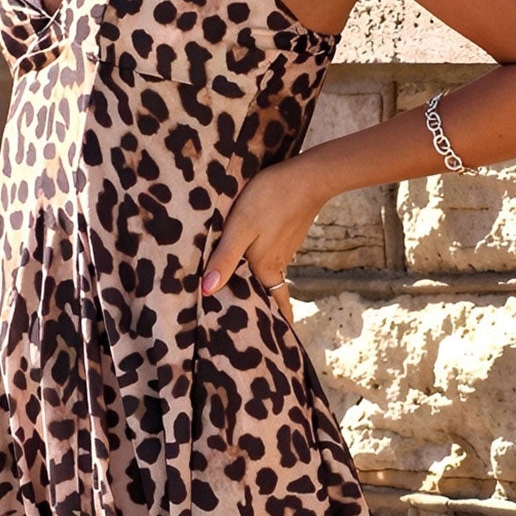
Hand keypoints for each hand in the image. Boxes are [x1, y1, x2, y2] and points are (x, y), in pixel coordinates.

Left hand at [200, 156, 327, 321]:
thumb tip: (207, 291)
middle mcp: (278, 262)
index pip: (275, 304)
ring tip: (247, 292)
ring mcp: (286, 246)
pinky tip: (256, 254)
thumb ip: (224, 259)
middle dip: (266, 306)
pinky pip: (275, 252)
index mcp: (266, 267)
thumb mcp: (240, 228)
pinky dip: (266, 260)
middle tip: (258, 323)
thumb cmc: (271, 198)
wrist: (309, 175)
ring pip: (272, 270)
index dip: (277, 322)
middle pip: (271, 290)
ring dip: (263, 282)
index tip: (277, 340)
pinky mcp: (289, 230)